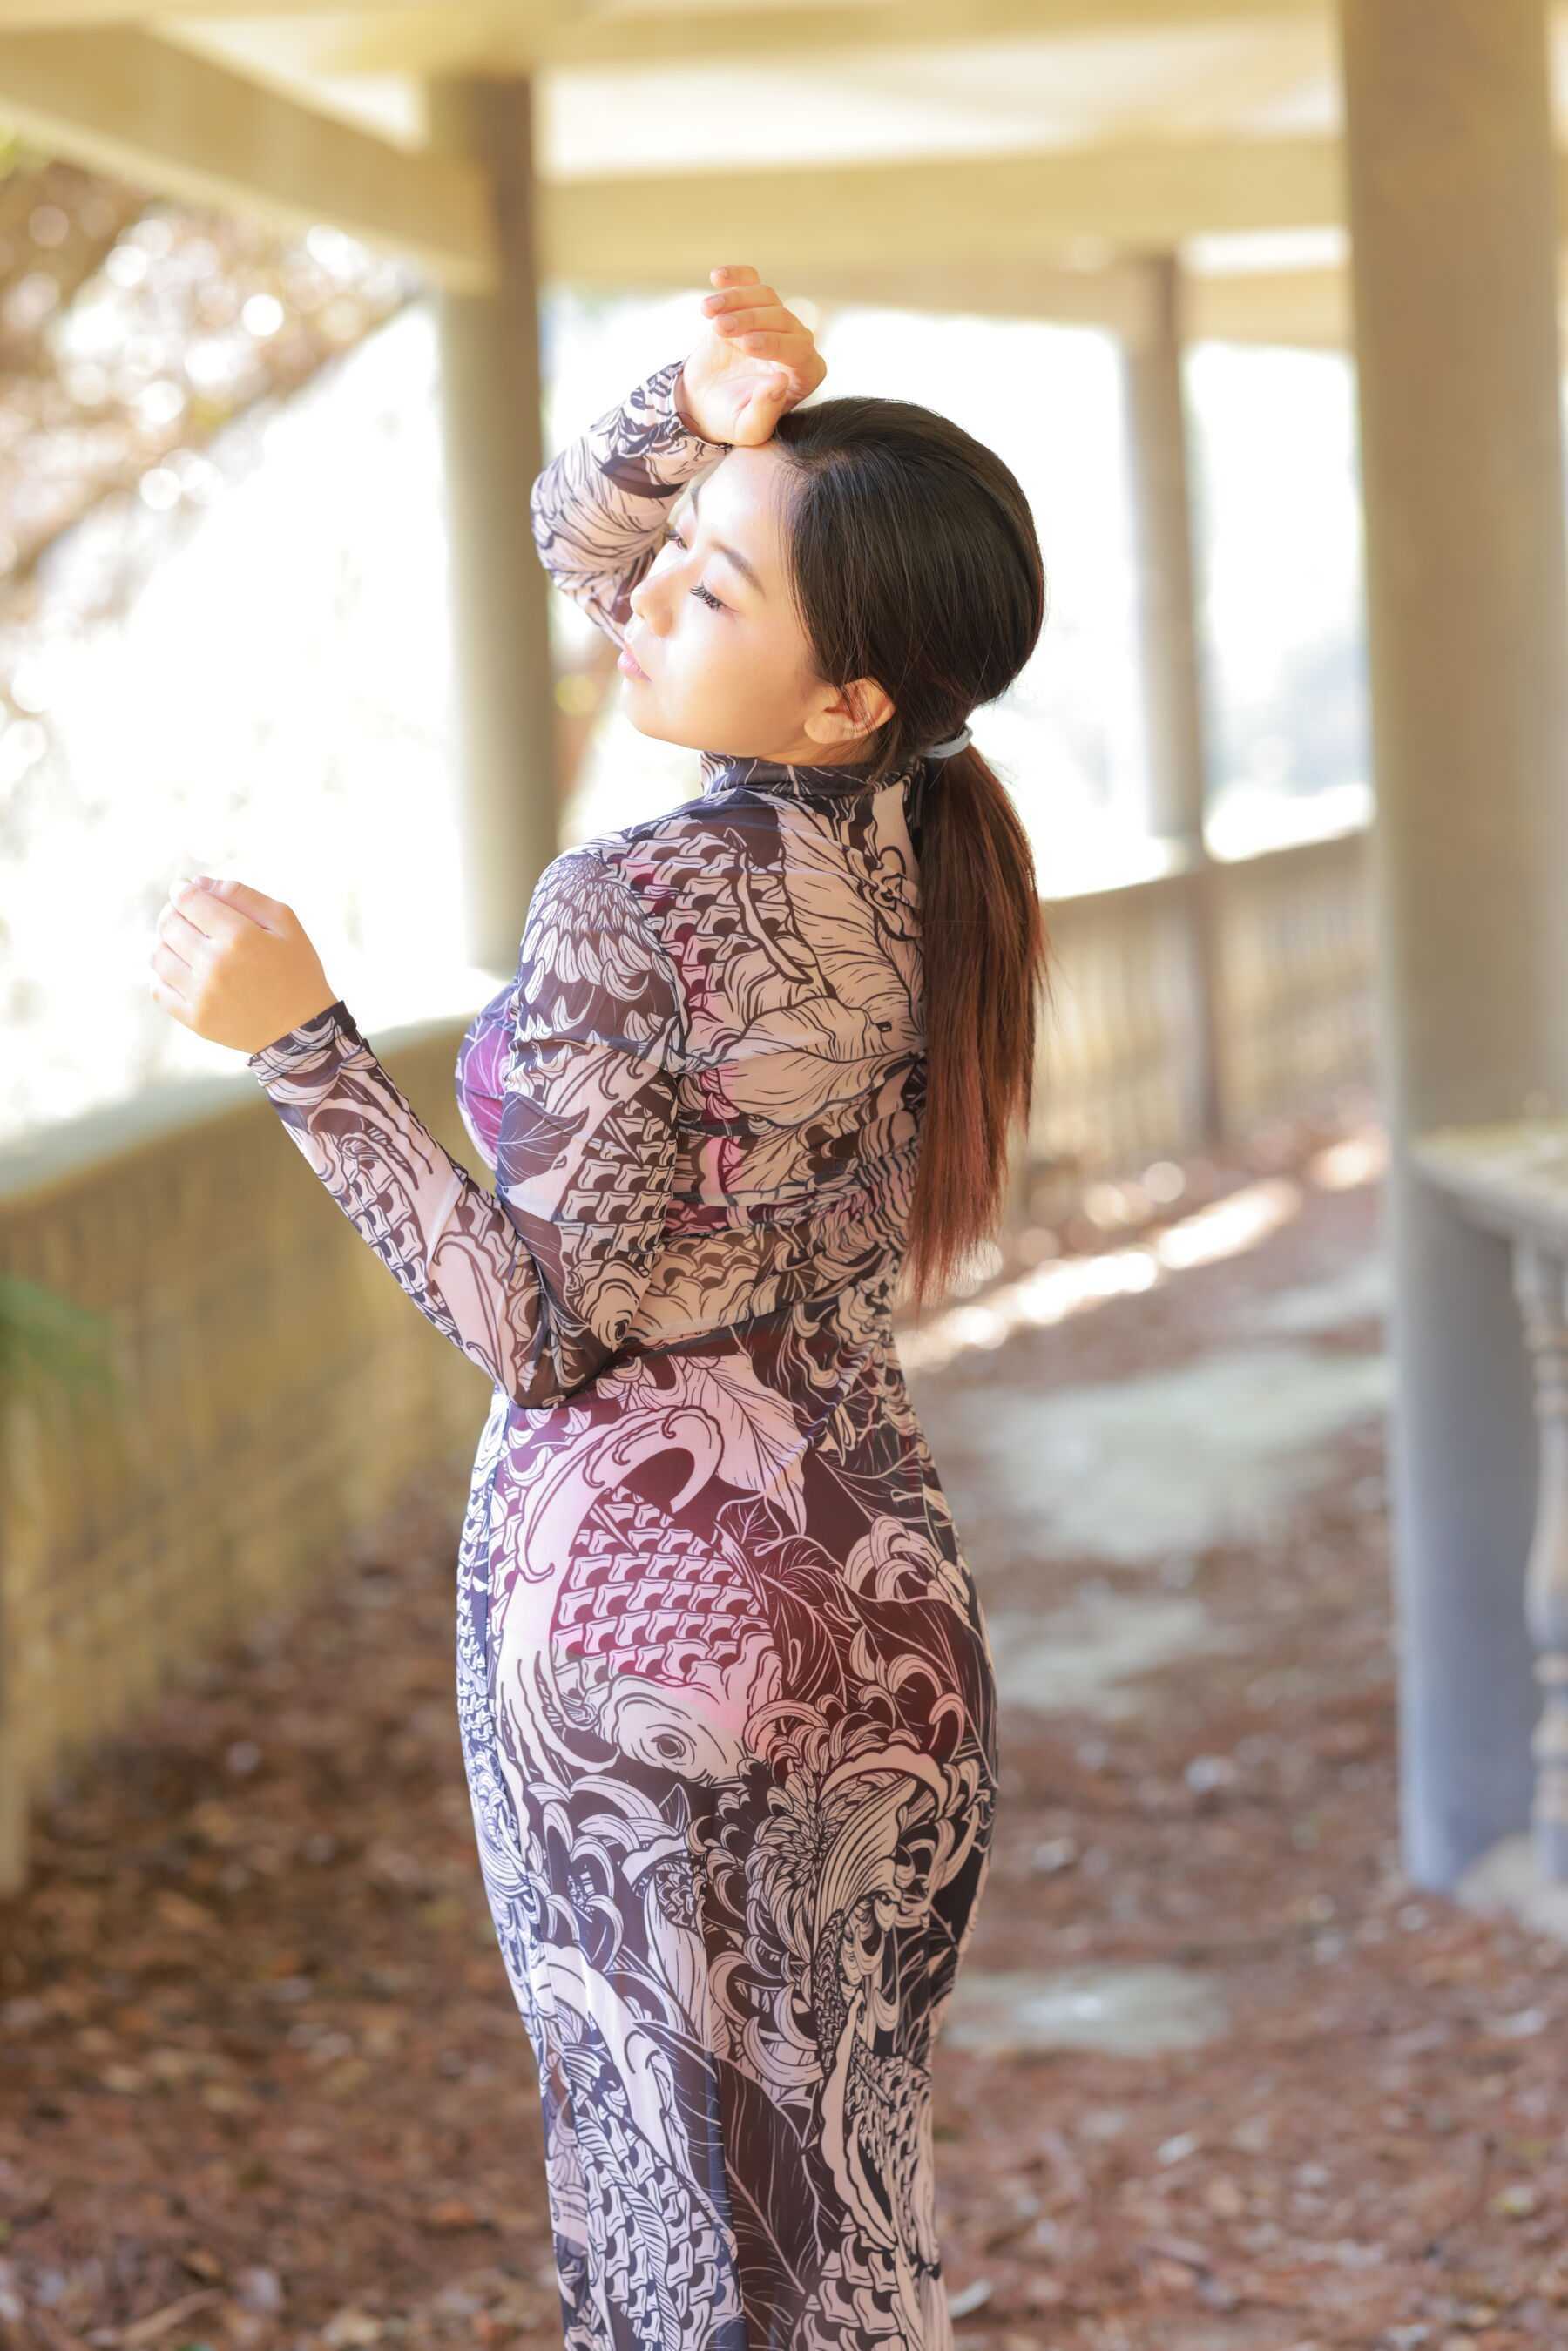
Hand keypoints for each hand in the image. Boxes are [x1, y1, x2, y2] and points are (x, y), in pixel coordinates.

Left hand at [149, 874, 337, 1054]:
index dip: (182, 890)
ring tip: (184, 944)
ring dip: (165, 943)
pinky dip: (163, 976)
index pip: (187, 900)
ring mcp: (202, 995)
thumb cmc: (297, 969)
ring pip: (158, 955)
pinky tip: (181, 971)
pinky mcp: (196, 1019)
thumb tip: (197, 883)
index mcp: (239, 936)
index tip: (186, 891)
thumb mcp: (285, 922)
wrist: (304, 1031)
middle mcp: (215, 965)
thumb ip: (242, 895)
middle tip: (185, 916)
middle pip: (168, 924)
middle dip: (172, 913)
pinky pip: (158, 989)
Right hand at [677, 264, 826, 448]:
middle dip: (750, 321)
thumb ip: (765, 412)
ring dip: (735, 300)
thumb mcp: (747, 428)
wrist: (704, 402)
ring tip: (708, 312)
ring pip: (764, 296)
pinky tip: (716, 277)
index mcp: (805, 375)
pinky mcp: (752, 304)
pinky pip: (750, 280)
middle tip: (720, 329)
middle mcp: (796, 344)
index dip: (775, 344)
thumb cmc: (730, 418)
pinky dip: (735, 275)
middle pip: (782, 318)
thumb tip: (781, 381)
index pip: (800, 351)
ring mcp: (775, 320)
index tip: (746, 345)